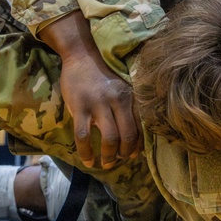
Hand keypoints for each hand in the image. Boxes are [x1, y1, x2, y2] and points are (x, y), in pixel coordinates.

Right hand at [59, 50, 141, 169]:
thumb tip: (133, 137)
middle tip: (119, 160)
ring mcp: (98, 103)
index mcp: (130, 96)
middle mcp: (118, 100)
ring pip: (109, 138)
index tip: (134, 155)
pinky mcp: (80, 106)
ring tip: (105, 164)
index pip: (140, 126)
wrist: (81, 57)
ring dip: (108, 156)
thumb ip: (128, 108)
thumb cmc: (102, 77)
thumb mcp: (121, 89)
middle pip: (127, 135)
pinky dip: (86, 153)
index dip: (138, 145)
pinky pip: (84, 136)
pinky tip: (86, 161)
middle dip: (124, 154)